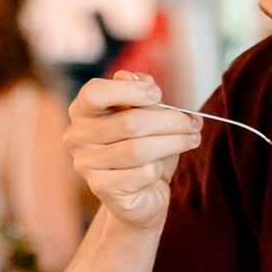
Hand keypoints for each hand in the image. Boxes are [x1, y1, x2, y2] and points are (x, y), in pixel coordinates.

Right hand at [63, 70, 200, 231]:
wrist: (142, 195)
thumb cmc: (144, 150)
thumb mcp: (146, 117)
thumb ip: (140, 95)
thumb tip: (134, 76)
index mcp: (82, 111)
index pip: (95, 92)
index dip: (129, 90)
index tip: (157, 93)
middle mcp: (77, 136)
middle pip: (129, 122)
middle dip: (170, 120)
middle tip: (194, 122)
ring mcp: (86, 164)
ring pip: (139, 149)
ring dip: (174, 142)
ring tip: (193, 138)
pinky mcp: (102, 188)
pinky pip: (143, 173)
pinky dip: (160, 169)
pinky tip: (163, 169)